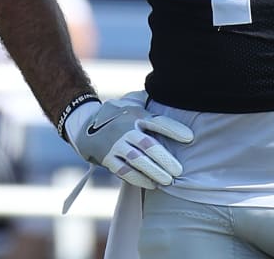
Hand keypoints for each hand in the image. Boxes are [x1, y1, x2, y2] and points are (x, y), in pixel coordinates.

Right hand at [66, 93, 193, 189]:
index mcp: (135, 115)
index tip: (190, 138)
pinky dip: (138, 179)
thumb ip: (148, 100)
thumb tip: (168, 90)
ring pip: (137, 160)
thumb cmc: (117, 115)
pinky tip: (151, 184)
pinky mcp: (107, 158)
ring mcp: (115, 145)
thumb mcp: (130, 102)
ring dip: (154, 171)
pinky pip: (124, 170)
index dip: (174, 129)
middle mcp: (125, 129)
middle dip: (165, 158)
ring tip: (169, 180)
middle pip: (148, 145)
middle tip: (179, 170)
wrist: (83, 125)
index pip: (157, 122)